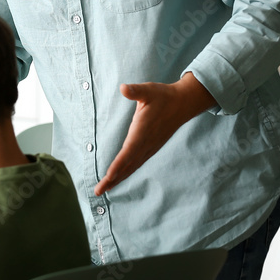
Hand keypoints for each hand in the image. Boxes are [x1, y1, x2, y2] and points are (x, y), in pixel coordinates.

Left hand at [95, 73, 215, 195]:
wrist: (183, 103)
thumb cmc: (163, 96)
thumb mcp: (148, 90)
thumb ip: (135, 91)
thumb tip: (123, 88)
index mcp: (142, 132)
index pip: (127, 152)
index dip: (117, 165)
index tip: (108, 177)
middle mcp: (146, 144)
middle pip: (127, 165)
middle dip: (112, 179)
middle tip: (97, 192)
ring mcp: (149, 147)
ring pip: (131, 167)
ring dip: (118, 178)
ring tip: (104, 189)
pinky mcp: (151, 147)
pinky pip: (137, 163)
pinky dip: (126, 172)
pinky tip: (120, 176)